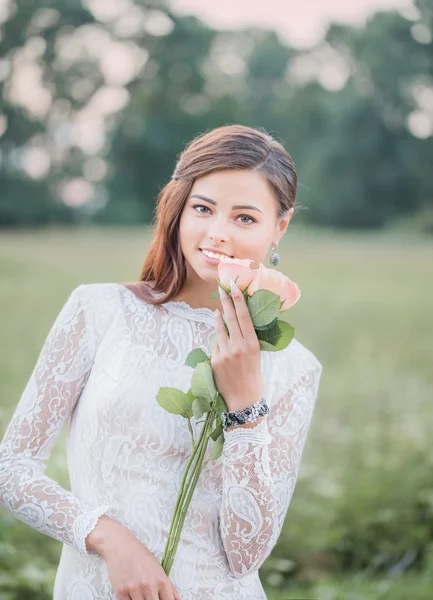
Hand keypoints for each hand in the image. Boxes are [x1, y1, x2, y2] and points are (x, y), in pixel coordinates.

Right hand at [86, 516, 182, 599]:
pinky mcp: (120, 592)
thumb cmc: (141, 556)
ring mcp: (134, 589)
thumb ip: (169, 587)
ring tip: (140, 593)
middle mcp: (149, 586)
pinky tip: (131, 594)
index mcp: (161, 581)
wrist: (121, 546)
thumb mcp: (159, 569)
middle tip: (148, 596)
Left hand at [212, 280, 262, 411]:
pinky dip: (218, 342)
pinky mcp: (215, 360)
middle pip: (230, 318)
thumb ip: (247, 340)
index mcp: (252, 344)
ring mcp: (225, 353)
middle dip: (226, 301)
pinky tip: (221, 344)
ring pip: (220, 329)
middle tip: (222, 289)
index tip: (233, 287)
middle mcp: (239, 346)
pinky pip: (216, 345)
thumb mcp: (257, 356)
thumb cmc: (253, 378)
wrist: (243, 400)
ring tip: (218, 311)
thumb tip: (239, 325)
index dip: (238, 300)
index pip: (244, 317)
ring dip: (219, 318)